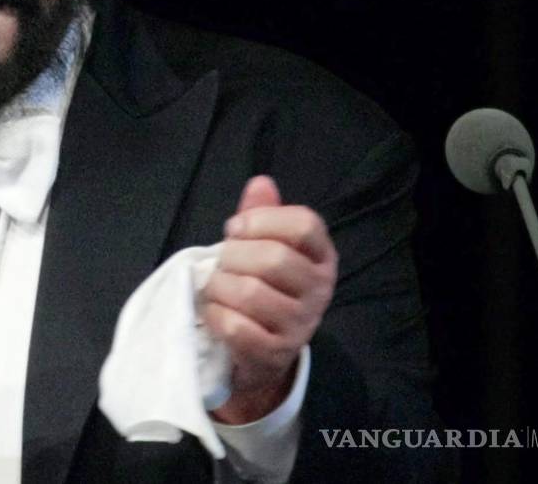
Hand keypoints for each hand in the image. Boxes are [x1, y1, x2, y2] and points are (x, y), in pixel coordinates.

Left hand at [203, 175, 337, 422]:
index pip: (304, 224)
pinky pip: (236, 328)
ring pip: (250, 293)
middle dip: (233, 255)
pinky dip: (216, 315)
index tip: (235, 229)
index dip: (262, 220)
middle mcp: (319, 289)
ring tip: (217, 288)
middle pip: (274, 258)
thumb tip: (261, 183)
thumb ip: (261, 215)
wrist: (264, 350)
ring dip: (219, 286)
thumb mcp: (263, 247)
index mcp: (321, 256)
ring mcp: (300, 325)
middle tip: (223, 262)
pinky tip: (216, 312)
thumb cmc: (262, 287)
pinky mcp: (275, 353)